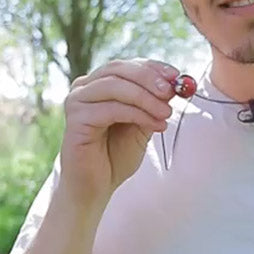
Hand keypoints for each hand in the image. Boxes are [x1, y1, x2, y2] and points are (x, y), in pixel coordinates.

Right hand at [60, 59, 177, 206]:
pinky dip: (138, 114)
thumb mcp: (143, 121)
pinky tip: (156, 126)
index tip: (178, 75)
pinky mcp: (76, 120)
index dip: (154, 67)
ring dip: (146, 98)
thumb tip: (176, 84)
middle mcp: (85, 87)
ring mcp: (77, 101)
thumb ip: (154, 102)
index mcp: (101, 82)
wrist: (96, 187)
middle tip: (171, 92)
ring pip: (116, 86)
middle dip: (150, 78)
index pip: (130, 65)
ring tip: (167, 113)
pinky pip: (112, 109)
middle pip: (120, 70)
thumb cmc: (117, 154)